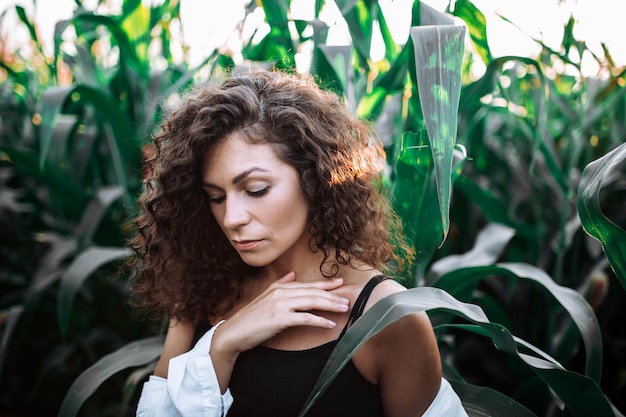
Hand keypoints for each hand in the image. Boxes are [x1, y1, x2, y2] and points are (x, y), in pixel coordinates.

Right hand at [213, 272, 348, 354]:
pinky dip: (319, 320)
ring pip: (312, 302)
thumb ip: (280, 284)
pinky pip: (305, 318)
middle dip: (332, 295)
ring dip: (330, 305)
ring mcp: (280, 304)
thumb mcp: (265, 297)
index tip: (339, 283)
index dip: (325, 284)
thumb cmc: (251, 319)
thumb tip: (292, 275)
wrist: (233, 333)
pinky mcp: (280, 318)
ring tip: (343, 308)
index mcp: (279, 287)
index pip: (307, 285)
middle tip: (347, 299)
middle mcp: (281, 292)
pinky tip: (330, 324)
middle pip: (313, 292)